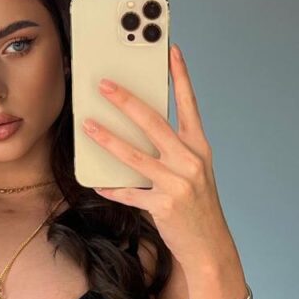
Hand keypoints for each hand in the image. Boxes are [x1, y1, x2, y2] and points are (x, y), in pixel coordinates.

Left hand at [82, 44, 226, 266]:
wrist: (210, 246)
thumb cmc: (198, 206)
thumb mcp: (194, 173)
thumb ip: (173, 151)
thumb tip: (139, 132)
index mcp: (199, 148)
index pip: (189, 105)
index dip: (181, 76)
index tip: (170, 52)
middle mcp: (190, 161)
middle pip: (153, 123)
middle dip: (126, 101)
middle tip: (105, 85)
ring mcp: (177, 183)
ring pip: (134, 156)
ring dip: (107, 139)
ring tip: (88, 125)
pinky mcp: (163, 205)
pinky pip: (129, 193)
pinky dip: (111, 187)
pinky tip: (96, 182)